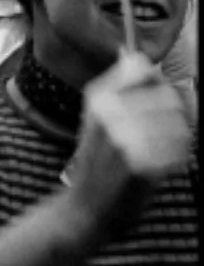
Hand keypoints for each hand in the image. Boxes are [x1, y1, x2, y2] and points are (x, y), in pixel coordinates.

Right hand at [67, 49, 191, 236]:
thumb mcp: (98, 117)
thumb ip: (120, 86)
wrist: (87, 209)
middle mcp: (108, 112)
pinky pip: (179, 150)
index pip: (142, 68)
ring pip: (178, 124)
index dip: (154, 84)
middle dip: (170, 118)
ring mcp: (124, 137)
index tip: (148, 102)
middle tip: (152, 138)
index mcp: (96, 97)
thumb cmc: (99, 162)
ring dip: (175, 142)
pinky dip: (176, 160)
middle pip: (168, 97)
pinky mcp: (140, 162)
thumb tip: (135, 56)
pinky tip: (156, 168)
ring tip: (153, 155)